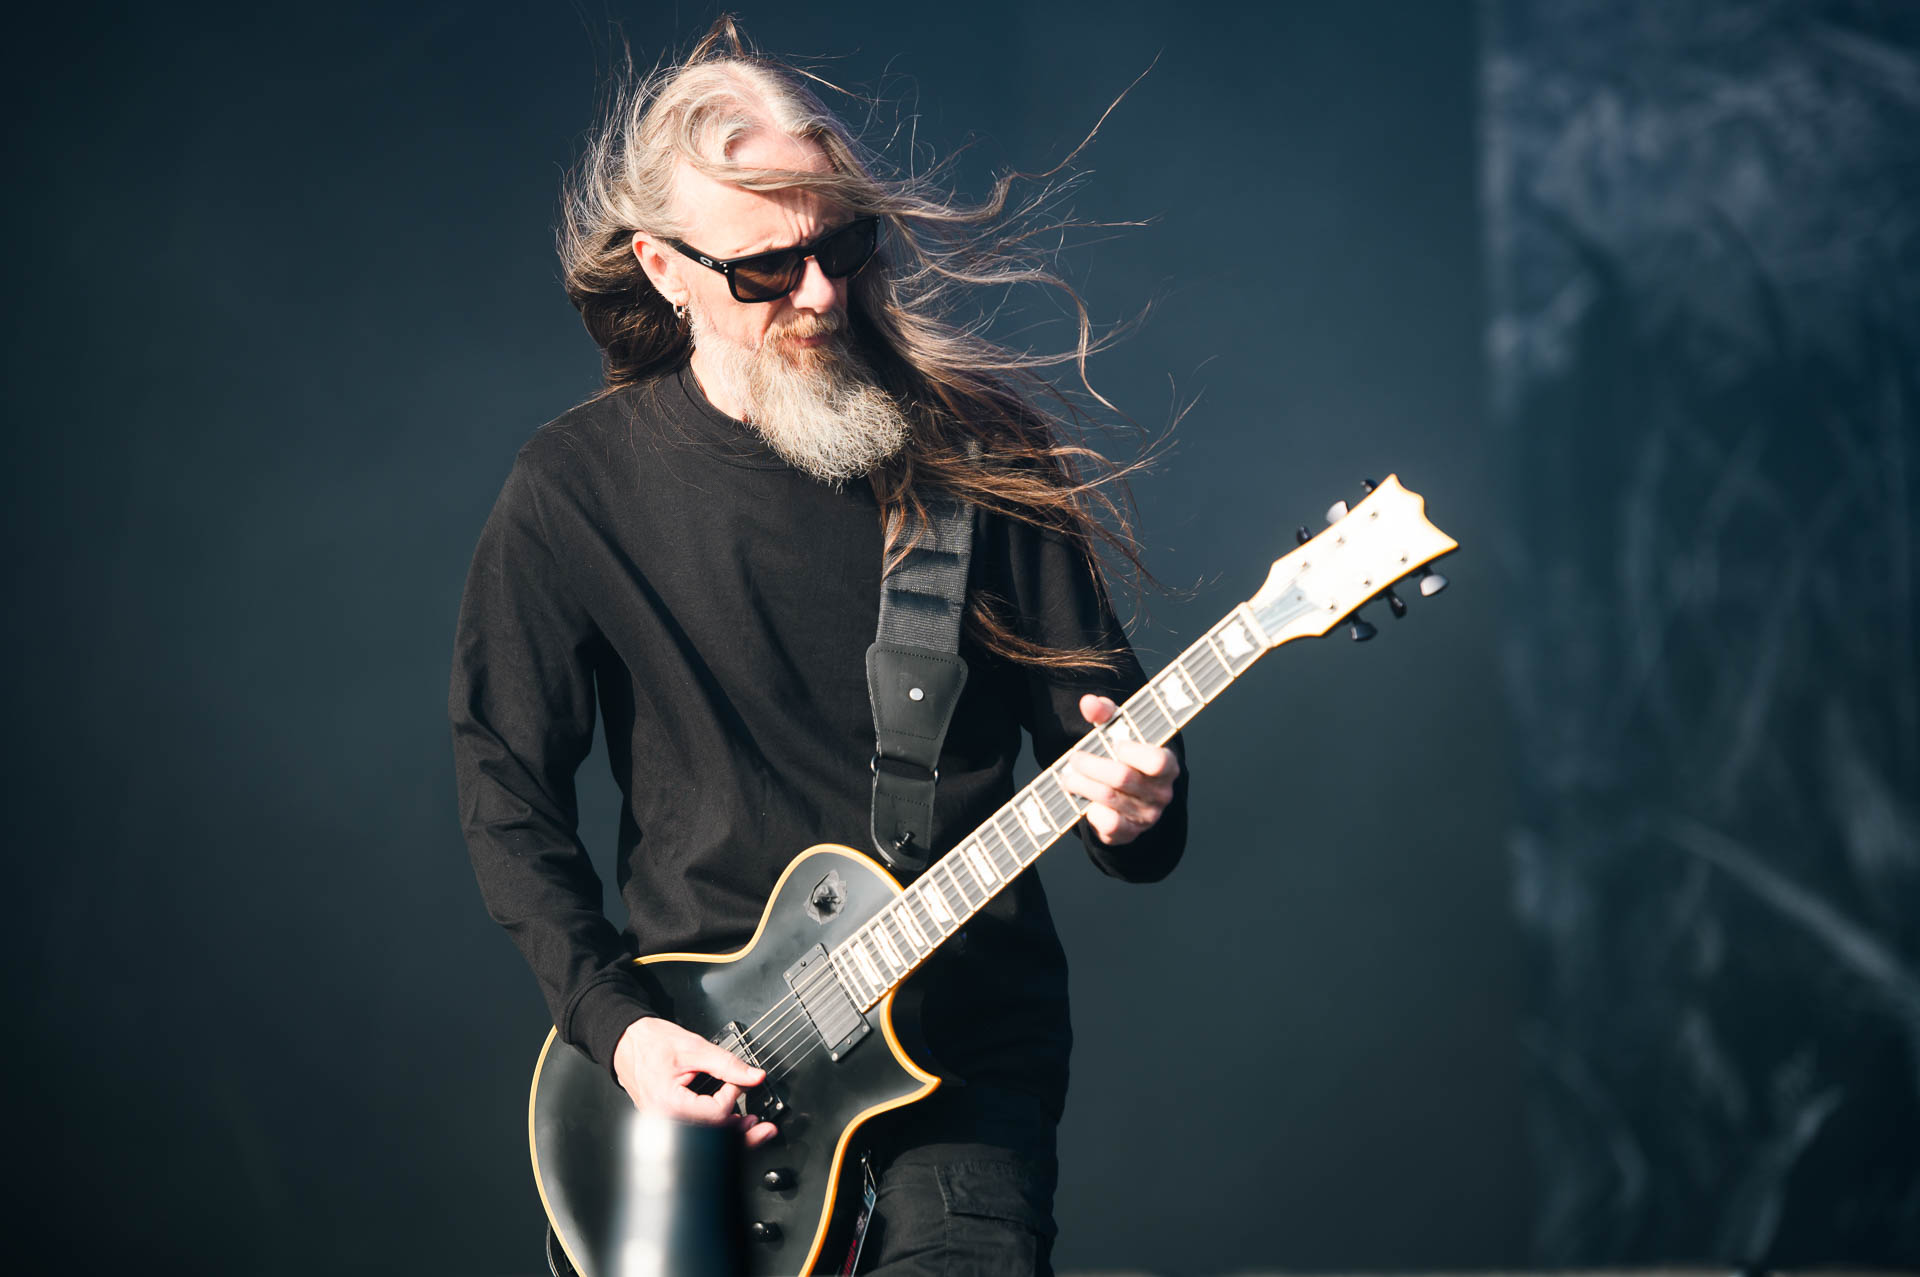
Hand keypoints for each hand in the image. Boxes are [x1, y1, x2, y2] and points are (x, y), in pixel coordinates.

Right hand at [612, 1016, 778, 1146]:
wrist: (627, 1042)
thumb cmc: (651, 1043)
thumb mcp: (694, 1047)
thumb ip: (727, 1063)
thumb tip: (755, 1076)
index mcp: (669, 1102)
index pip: (714, 1113)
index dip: (732, 1096)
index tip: (737, 1082)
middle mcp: (664, 1120)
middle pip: (711, 1137)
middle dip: (741, 1134)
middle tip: (764, 1128)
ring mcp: (664, 1124)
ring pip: (704, 1137)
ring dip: (730, 1134)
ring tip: (751, 1127)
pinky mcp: (667, 1122)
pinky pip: (694, 1131)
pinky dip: (714, 1129)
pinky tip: (729, 1125)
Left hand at [1063, 693, 1179, 845]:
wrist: (1130, 794)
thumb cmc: (1126, 755)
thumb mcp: (1119, 731)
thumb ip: (1106, 713)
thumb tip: (1089, 702)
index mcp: (1167, 765)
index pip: (1158, 761)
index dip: (1134, 752)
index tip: (1116, 744)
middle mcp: (1162, 793)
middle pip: (1123, 778)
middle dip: (1091, 765)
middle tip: (1074, 758)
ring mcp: (1147, 816)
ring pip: (1109, 799)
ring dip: (1082, 785)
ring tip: (1068, 776)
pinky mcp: (1130, 833)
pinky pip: (1108, 824)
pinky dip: (1091, 810)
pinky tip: (1084, 800)